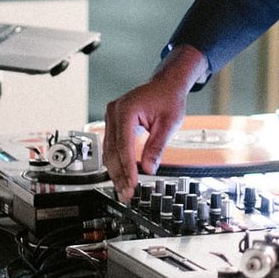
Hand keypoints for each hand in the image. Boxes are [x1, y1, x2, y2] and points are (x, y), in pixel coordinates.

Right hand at [102, 44, 207, 199]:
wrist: (167, 84)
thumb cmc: (169, 98)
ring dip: (116, 171)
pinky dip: (116, 162)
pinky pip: (111, 146)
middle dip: (120, 175)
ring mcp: (111, 117)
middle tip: (127, 193)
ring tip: (124, 189)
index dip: (127, 168)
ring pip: (109, 151)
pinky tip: (121, 175)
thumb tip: (148, 168)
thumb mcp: (168, 124)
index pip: (124, 146)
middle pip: (112, 151)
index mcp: (126, 111)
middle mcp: (114, 113)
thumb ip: (156, 147)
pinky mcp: (113, 122)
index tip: (133, 184)